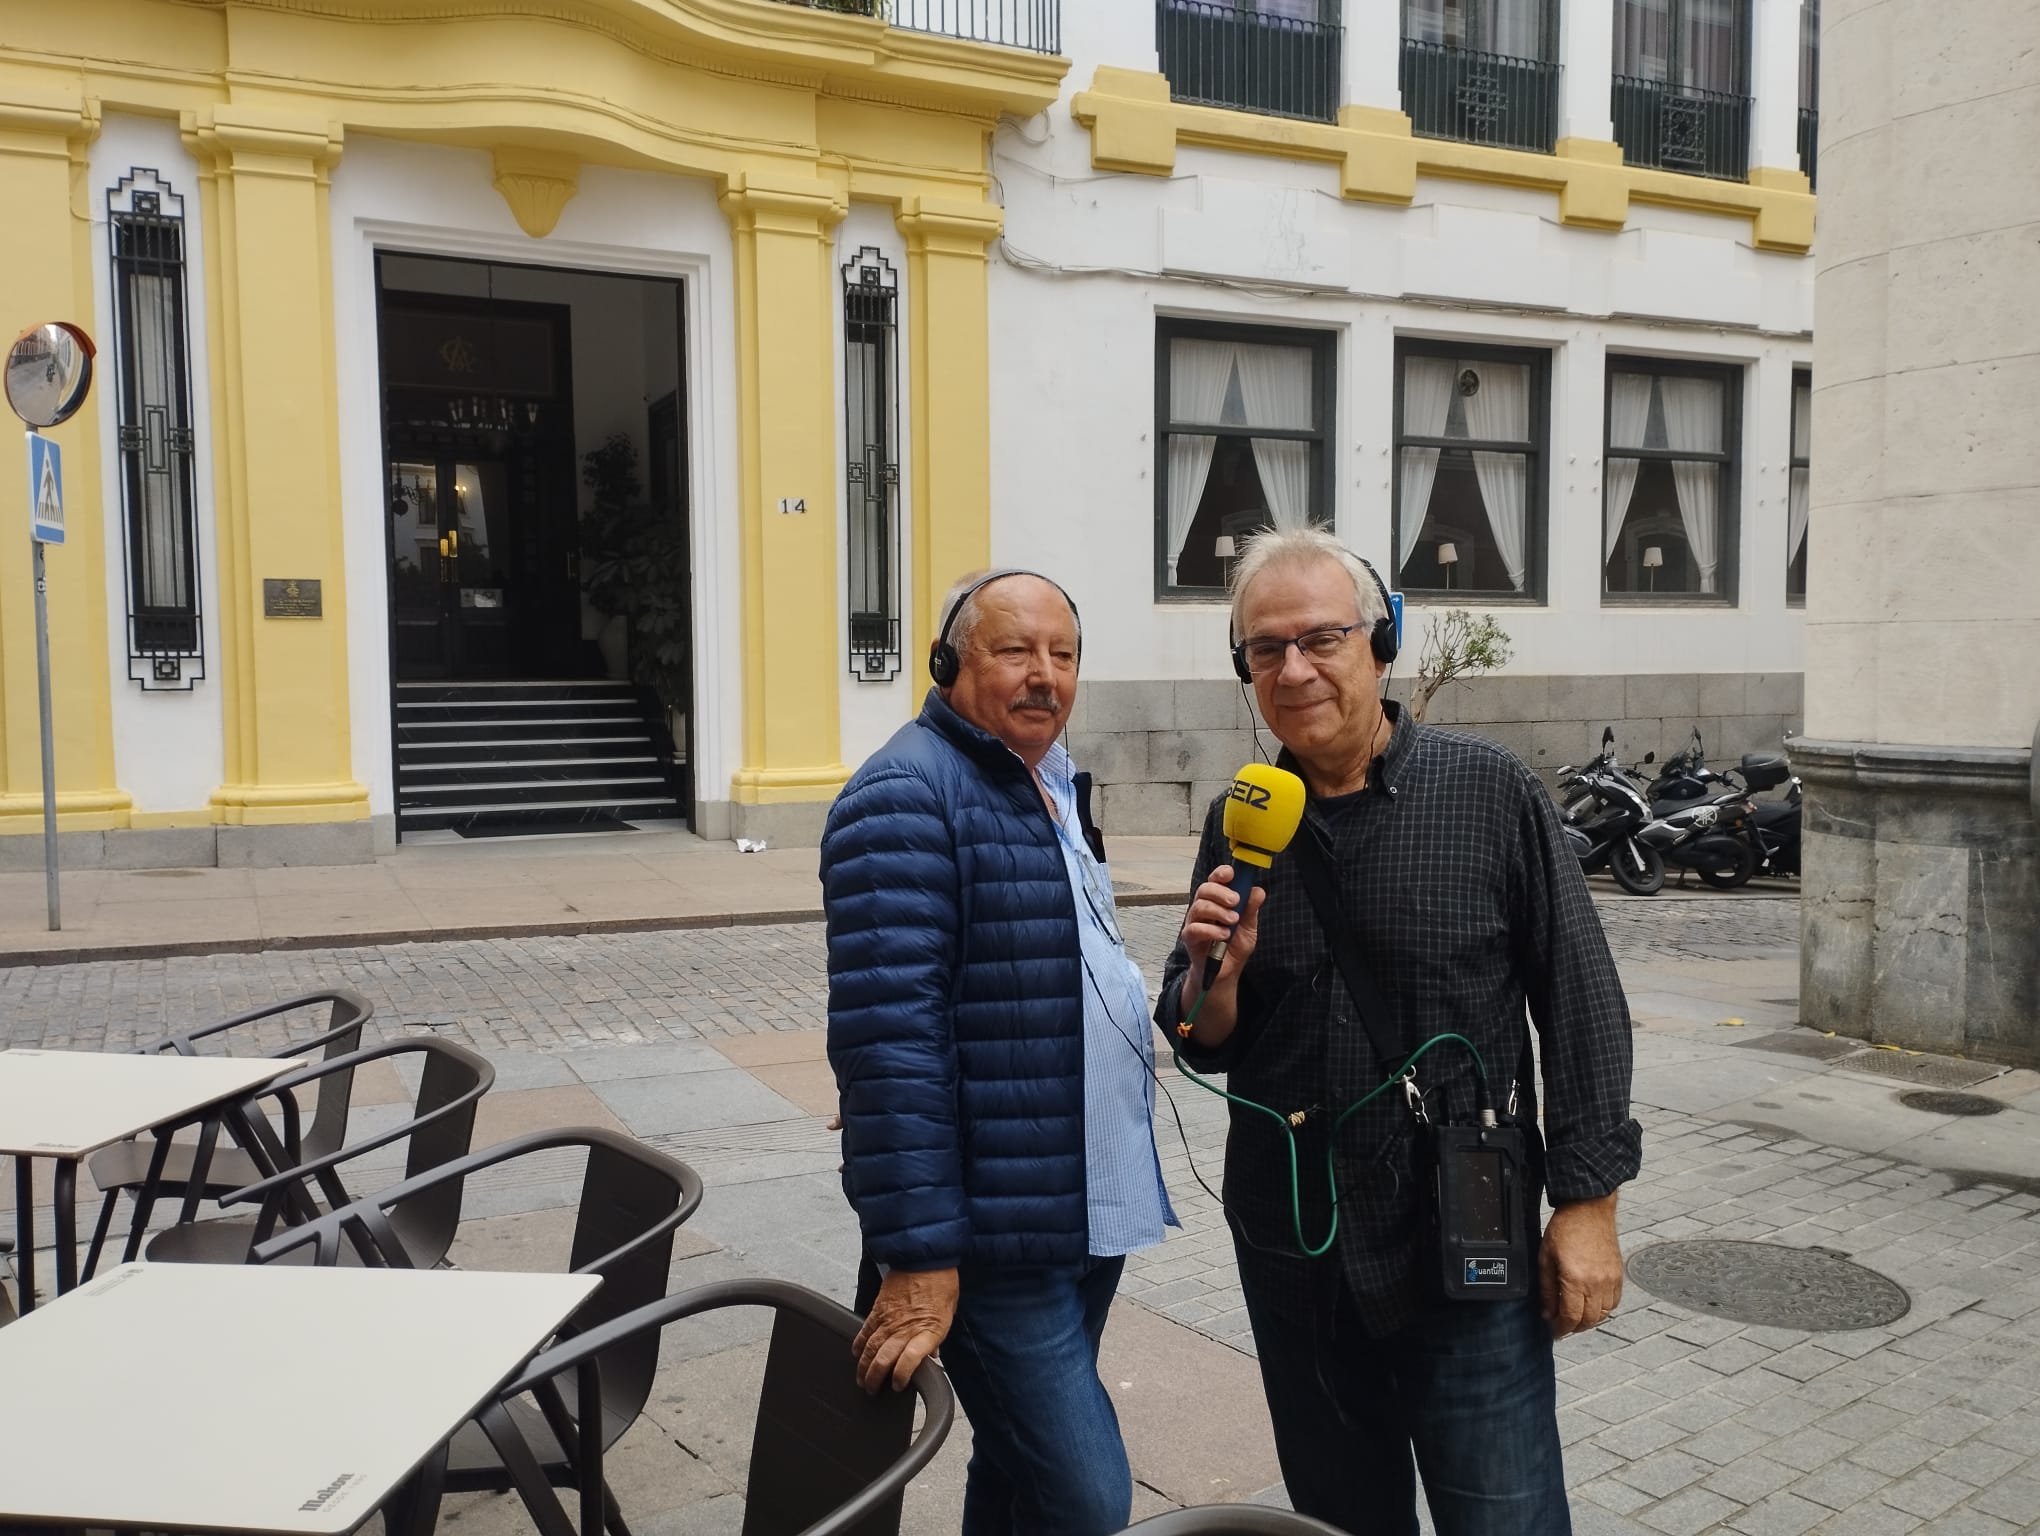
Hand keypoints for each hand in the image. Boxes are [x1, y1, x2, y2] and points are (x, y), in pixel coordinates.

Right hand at [852, 1266, 957, 1393]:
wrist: (925, 1256)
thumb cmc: (941, 1283)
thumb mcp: (948, 1312)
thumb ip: (937, 1336)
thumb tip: (932, 1354)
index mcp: (927, 1331)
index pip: (910, 1361)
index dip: (902, 1376)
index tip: (898, 1385)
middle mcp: (905, 1328)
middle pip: (884, 1359)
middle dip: (875, 1379)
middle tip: (872, 1390)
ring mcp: (889, 1319)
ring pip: (871, 1348)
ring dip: (864, 1367)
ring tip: (862, 1380)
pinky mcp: (878, 1308)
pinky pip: (864, 1330)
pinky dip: (859, 1344)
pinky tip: (856, 1354)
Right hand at [1180, 866, 1267, 1001]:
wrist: (1225, 972)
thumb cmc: (1234, 946)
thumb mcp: (1249, 927)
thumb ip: (1251, 909)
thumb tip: (1258, 891)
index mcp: (1217, 901)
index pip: (1214, 880)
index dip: (1220, 873)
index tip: (1231, 874)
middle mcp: (1203, 908)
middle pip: (1204, 889)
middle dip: (1221, 892)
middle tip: (1235, 901)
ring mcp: (1194, 922)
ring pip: (1199, 906)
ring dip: (1218, 911)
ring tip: (1233, 921)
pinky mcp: (1189, 938)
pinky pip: (1195, 928)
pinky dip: (1212, 930)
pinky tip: (1224, 935)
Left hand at [1541, 1194, 1623, 1337]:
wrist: (1589, 1209)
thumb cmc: (1564, 1229)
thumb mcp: (1545, 1258)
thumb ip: (1547, 1289)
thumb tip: (1548, 1313)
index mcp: (1575, 1279)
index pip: (1571, 1317)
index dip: (1561, 1329)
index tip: (1554, 1332)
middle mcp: (1596, 1283)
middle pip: (1588, 1320)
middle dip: (1574, 1327)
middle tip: (1563, 1326)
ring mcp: (1610, 1280)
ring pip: (1603, 1314)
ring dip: (1589, 1320)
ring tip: (1576, 1317)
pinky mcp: (1619, 1275)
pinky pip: (1614, 1302)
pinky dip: (1603, 1309)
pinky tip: (1591, 1305)